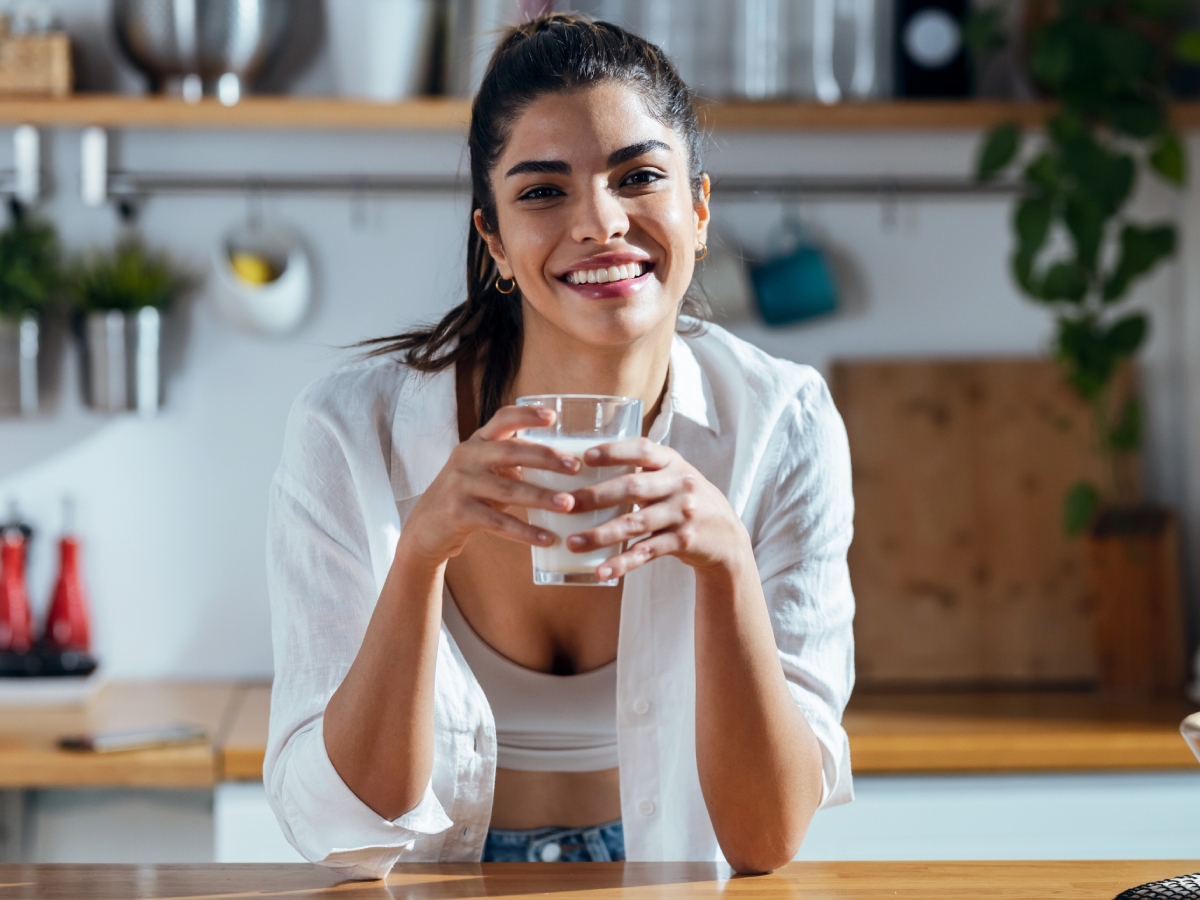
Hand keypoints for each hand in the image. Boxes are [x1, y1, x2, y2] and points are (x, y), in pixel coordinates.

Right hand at [401, 406, 580, 564]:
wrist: (425, 529)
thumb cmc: (467, 497)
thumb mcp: (484, 473)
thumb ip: (512, 464)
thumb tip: (562, 465)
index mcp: (476, 443)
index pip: (502, 419)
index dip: (527, 415)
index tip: (554, 417)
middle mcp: (466, 458)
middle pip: (511, 451)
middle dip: (546, 458)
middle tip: (576, 467)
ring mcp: (459, 485)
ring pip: (508, 490)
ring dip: (542, 497)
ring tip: (569, 504)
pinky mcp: (458, 513)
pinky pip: (498, 523)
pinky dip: (525, 532)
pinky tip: (547, 538)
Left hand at [566, 438, 750, 579]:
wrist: (727, 535)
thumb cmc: (685, 499)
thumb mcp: (673, 475)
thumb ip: (642, 469)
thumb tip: (585, 465)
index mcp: (672, 462)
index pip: (642, 450)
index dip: (613, 452)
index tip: (584, 457)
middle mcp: (680, 484)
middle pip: (632, 488)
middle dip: (595, 496)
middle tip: (565, 505)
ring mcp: (683, 513)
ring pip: (635, 523)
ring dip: (600, 535)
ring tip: (573, 543)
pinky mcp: (683, 541)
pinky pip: (647, 553)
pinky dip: (622, 563)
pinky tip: (601, 571)